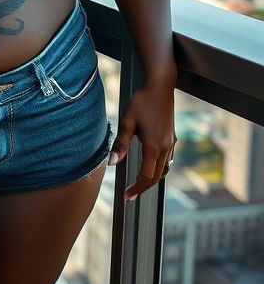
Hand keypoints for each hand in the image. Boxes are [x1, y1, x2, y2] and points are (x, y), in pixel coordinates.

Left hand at [108, 82, 175, 201]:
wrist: (160, 86)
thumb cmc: (141, 101)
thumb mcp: (127, 122)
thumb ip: (121, 144)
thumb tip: (112, 164)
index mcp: (154, 147)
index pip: (146, 176)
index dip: (136, 188)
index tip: (126, 196)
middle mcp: (166, 148)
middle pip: (156, 176)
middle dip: (143, 187)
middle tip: (129, 195)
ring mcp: (171, 143)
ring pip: (163, 169)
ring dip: (151, 178)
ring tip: (138, 184)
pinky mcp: (172, 137)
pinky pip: (167, 159)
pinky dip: (158, 168)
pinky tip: (150, 165)